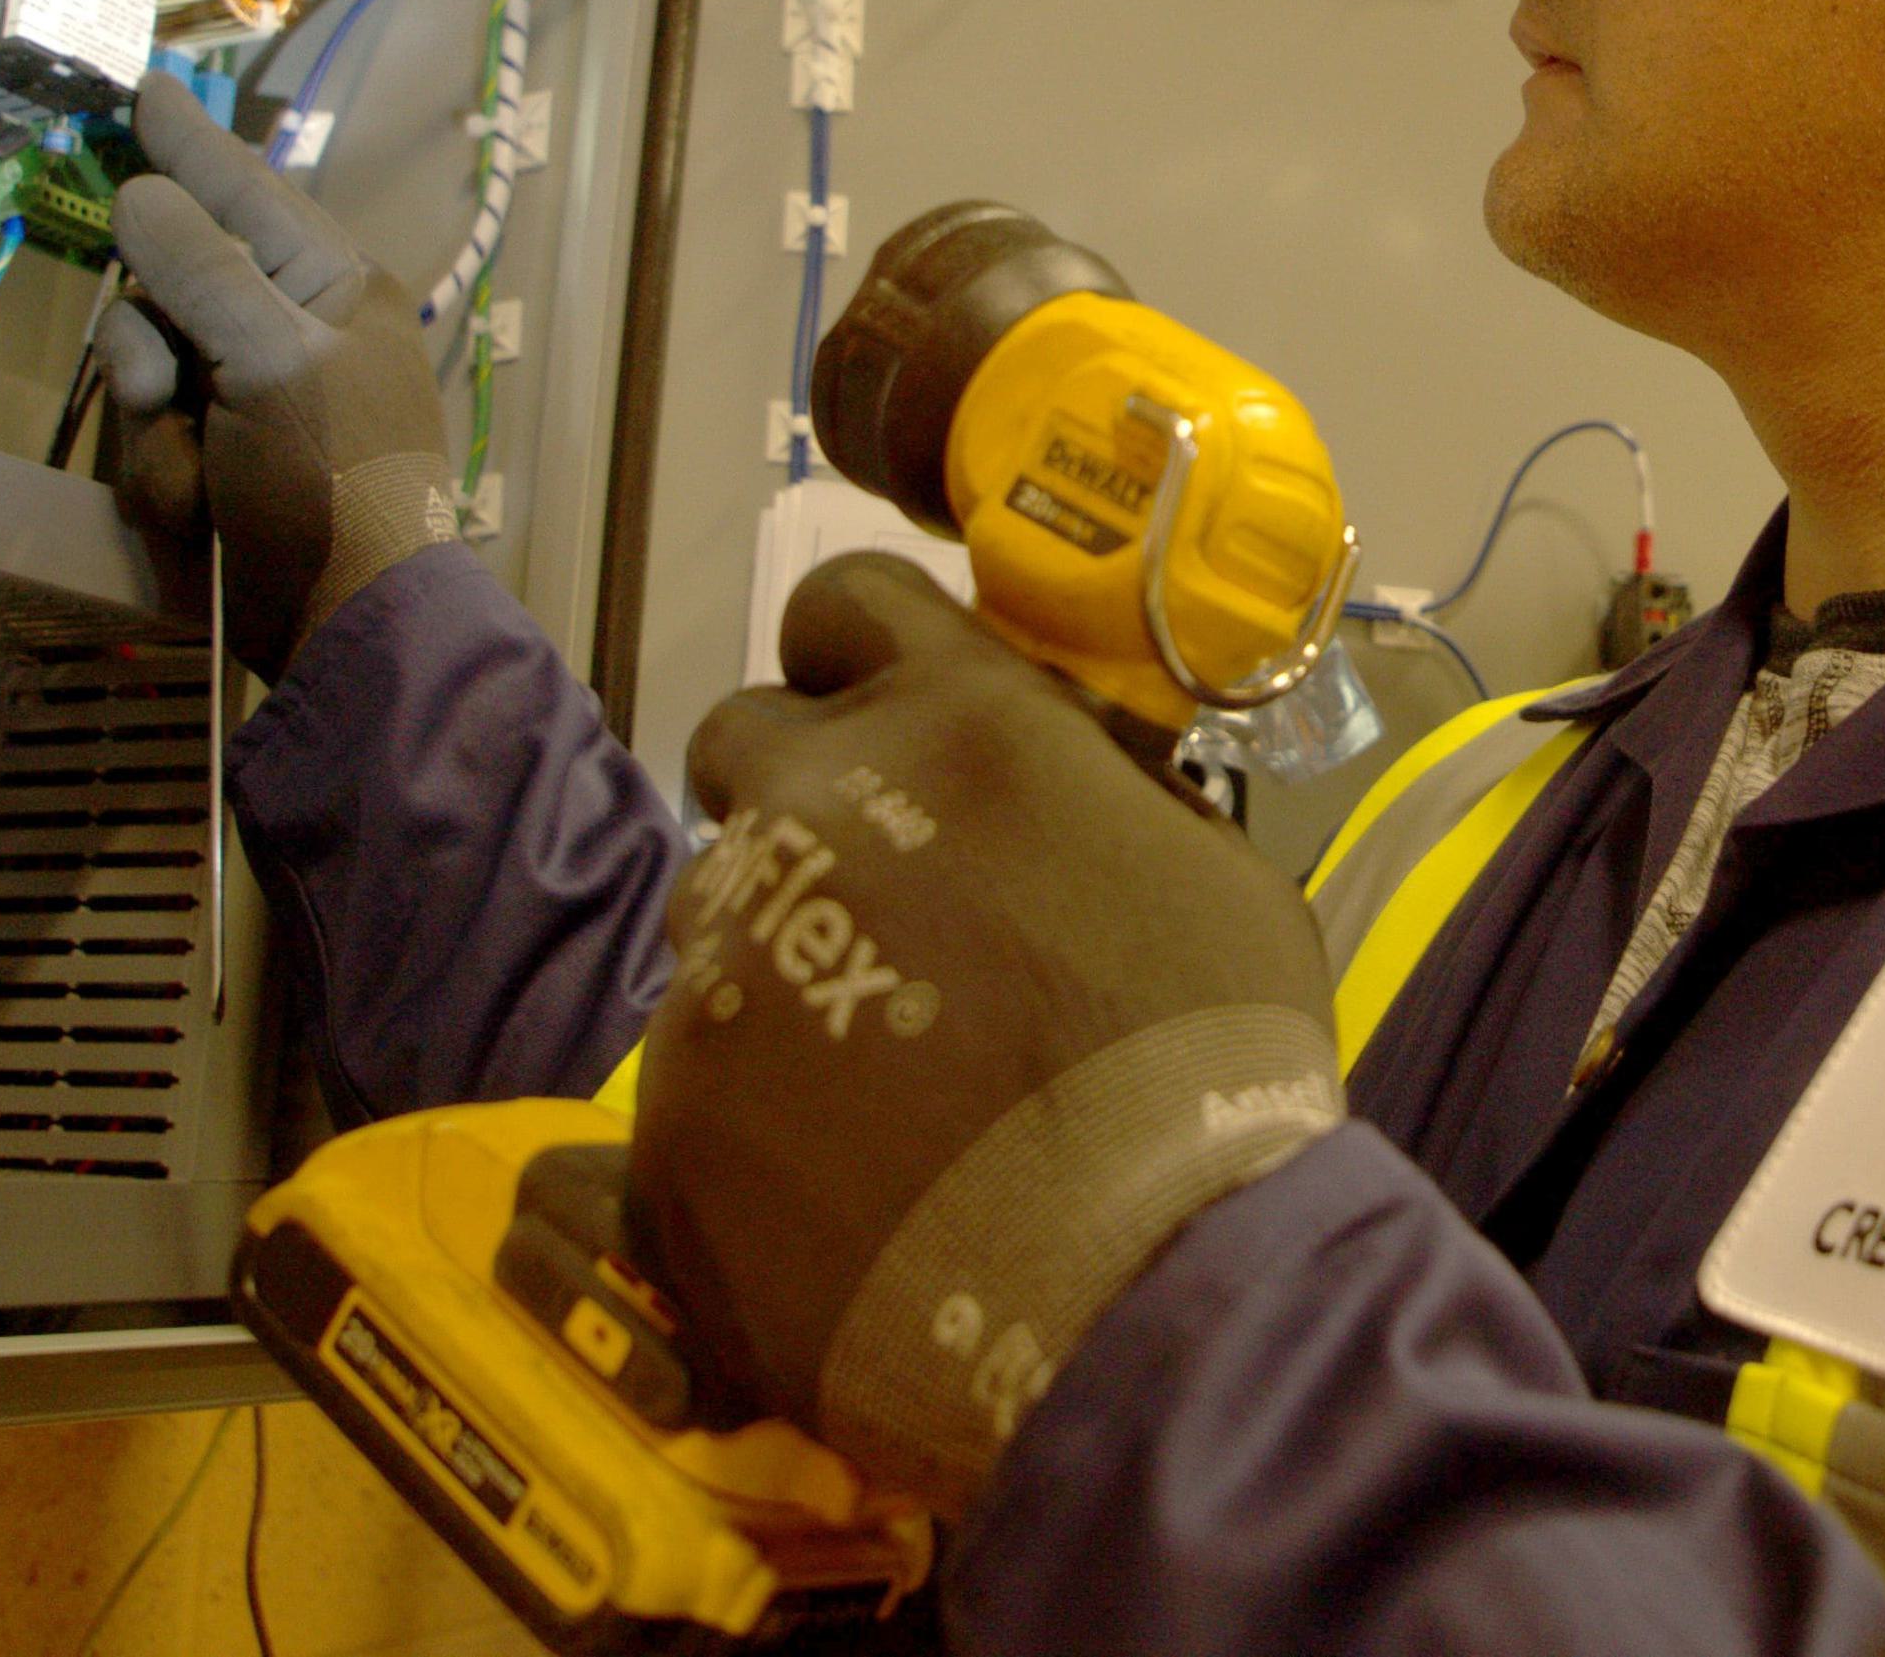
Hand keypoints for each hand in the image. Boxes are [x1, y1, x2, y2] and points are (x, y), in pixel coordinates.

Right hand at [97, 72, 455, 677]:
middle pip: (169, 280)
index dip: (190, 144)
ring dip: (155, 425)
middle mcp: (292, 326)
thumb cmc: (334, 480)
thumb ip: (203, 269)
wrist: (345, 623)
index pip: (246, 190)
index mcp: (335, 286)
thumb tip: (144, 191)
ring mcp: (249, 397)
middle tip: (163, 395)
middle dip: (151, 344)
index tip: (144, 90)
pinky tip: (194, 513)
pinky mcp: (215, 460)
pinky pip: (148, 437)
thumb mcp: (271, 361)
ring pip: (141, 361)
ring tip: (198, 473)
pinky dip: (161, 475)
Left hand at [630, 555, 1340, 1515]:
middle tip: (884, 904)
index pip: (839, 603)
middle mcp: (811, 806)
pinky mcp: (672, 1108)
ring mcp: (722, 955)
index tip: (891, 721)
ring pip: (714, 912)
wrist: (1140, 1281)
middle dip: (795, 799)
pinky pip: (694, 1078)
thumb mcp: (1200, 866)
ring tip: (883, 1073)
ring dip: (780, 956)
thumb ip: (1090, 792)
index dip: (856, 658)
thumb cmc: (1213, 1066)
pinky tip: (856, 1184)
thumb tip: (1053, 790)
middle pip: (740, 742)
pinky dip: (759, 1115)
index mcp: (957, 722)